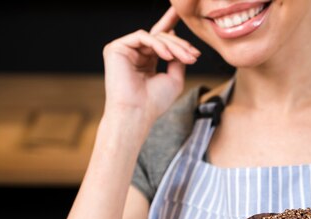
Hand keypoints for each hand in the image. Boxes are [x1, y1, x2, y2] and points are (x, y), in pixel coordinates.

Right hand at [102, 7, 200, 127]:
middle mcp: (134, 54)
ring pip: (154, 36)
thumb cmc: (154, 102)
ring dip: (174, 46)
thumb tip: (181, 43)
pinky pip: (142, 37)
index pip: (159, 39)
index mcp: (146, 62)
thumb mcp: (174, 78)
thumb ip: (178, 59)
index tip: (180, 12)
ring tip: (186, 58)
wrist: (137, 113)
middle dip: (181, 45)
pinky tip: (168, 56)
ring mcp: (124, 50)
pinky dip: (158, 44)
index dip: (169, 24)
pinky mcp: (116, 48)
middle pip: (161, 38)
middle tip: (195, 55)